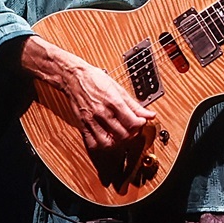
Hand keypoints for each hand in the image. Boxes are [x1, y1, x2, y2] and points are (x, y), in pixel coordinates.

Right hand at [20, 36, 153, 150]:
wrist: (74, 77)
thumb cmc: (95, 79)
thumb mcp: (118, 88)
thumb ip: (134, 104)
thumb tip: (149, 114)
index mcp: (113, 102)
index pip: (132, 122)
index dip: (141, 124)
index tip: (141, 121)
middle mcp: (102, 113)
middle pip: (122, 134)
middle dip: (132, 134)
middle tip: (133, 128)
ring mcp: (92, 120)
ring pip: (109, 142)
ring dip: (118, 142)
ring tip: (121, 135)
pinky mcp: (83, 125)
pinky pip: (93, 142)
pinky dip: (102, 145)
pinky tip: (108, 139)